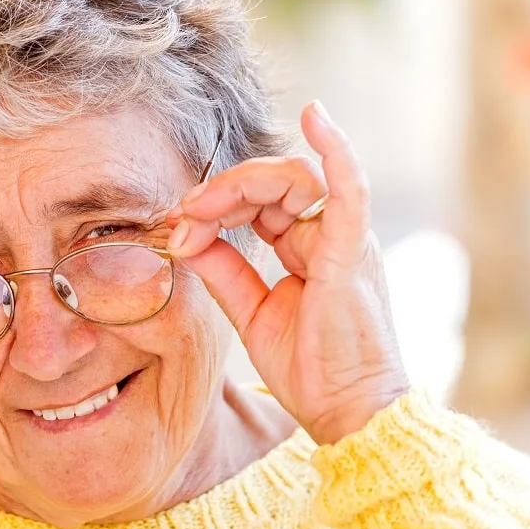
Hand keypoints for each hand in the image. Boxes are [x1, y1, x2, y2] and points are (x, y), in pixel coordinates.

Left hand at [166, 101, 409, 444]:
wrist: (346, 413)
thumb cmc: (311, 368)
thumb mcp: (252, 313)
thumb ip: (223, 271)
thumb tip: (186, 238)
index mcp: (307, 248)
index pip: (258, 203)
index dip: (214, 206)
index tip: (176, 227)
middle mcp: (329, 235)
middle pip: (272, 185)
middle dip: (220, 192)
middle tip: (182, 212)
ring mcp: (345, 239)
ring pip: (296, 179)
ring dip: (241, 184)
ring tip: (201, 203)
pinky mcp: (353, 252)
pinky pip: (350, 190)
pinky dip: (337, 150)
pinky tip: (315, 116)